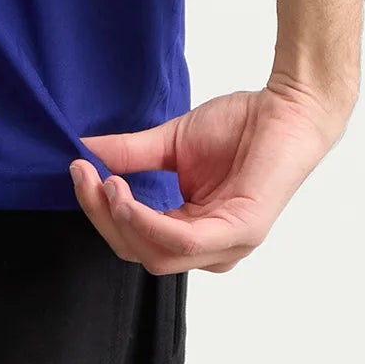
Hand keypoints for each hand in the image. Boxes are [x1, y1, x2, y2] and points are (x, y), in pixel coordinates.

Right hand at [70, 79, 349, 274]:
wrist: (287, 108)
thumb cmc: (239, 126)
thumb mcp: (171, 142)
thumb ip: (129, 154)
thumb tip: (82, 151)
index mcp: (193, 232)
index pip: (135, 239)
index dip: (100, 210)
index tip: (77, 170)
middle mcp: (210, 249)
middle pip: (139, 252)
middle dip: (102, 216)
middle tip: (83, 176)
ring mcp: (228, 245)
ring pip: (157, 254)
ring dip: (121, 221)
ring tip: (103, 183)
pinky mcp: (241, 232)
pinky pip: (183, 241)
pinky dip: (146, 221)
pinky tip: (124, 195)